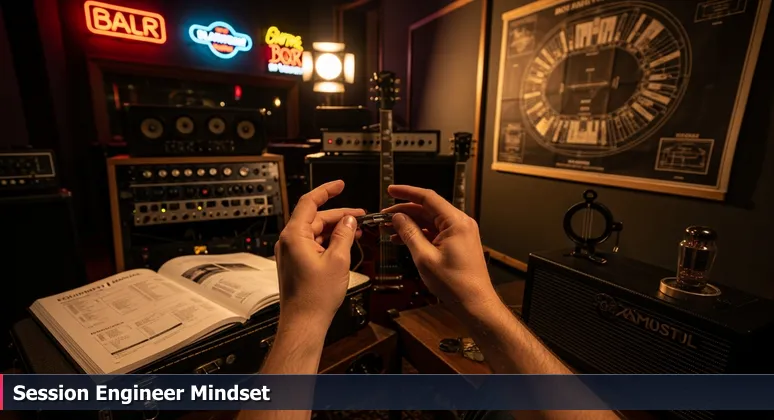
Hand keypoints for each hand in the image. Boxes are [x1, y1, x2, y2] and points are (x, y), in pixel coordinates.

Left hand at [274, 180, 364, 326]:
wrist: (304, 321)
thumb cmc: (314, 297)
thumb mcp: (338, 260)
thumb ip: (344, 235)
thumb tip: (349, 220)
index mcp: (294, 236)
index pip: (309, 202)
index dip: (327, 190)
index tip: (339, 184)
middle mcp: (288, 242)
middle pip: (315, 217)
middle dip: (338, 215)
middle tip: (360, 215)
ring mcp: (291, 252)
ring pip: (315, 231)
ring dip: (335, 229)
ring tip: (356, 230)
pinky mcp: (295, 262)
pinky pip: (312, 244)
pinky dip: (329, 241)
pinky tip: (344, 244)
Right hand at [383, 185, 495, 308]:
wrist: (474, 302)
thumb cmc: (455, 283)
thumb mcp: (425, 257)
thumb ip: (410, 234)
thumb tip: (398, 218)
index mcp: (456, 222)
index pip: (428, 198)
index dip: (407, 192)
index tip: (391, 190)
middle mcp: (460, 223)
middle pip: (428, 209)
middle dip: (404, 211)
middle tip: (384, 217)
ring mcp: (460, 233)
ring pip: (430, 221)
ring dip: (410, 224)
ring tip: (389, 229)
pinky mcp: (458, 243)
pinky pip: (435, 232)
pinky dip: (419, 234)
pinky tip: (402, 239)